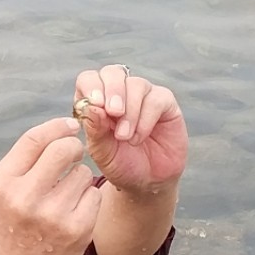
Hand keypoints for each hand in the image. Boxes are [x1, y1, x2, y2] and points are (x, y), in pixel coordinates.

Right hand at [0, 117, 102, 254]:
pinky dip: (87, 199)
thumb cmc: (10, 223)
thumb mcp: (4, 189)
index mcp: (4, 183)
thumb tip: (65, 127)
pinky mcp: (77, 230)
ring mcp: (53, 216)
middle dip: (74, 147)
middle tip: (73, 155)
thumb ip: (27, 159)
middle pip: (64, 149)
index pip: (35, 139)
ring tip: (64, 195)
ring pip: (83, 173)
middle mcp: (26, 198)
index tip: (70, 125)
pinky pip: (94, 195)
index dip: (57, 126)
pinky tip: (73, 212)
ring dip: (79, 178)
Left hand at [75, 65, 187, 194]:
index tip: (96, 105)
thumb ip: (95, 130)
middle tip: (113, 113)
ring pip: (136, 85)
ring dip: (129, 112)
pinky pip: (156, 99)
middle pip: (113, 73)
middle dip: (112, 91)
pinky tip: (138, 137)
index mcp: (97, 101)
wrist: (146, 181)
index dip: (91, 86)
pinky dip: (146, 118)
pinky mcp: (164, 103)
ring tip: (124, 137)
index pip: (89, 79)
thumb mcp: (101, 151)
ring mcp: (143, 95)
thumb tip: (92, 107)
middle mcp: (119, 93)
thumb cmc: (119, 164)